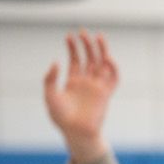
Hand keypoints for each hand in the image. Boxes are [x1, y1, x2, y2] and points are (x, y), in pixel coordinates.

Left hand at [44, 30, 117, 160]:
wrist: (75, 132)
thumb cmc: (61, 117)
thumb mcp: (49, 95)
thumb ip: (50, 78)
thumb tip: (57, 62)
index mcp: (73, 81)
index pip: (76, 60)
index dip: (73, 47)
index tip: (69, 36)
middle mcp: (87, 82)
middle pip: (90, 58)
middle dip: (87, 45)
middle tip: (84, 32)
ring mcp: (97, 87)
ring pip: (103, 64)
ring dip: (101, 51)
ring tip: (98, 37)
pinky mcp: (106, 94)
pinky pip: (113, 78)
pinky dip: (113, 68)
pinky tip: (107, 58)